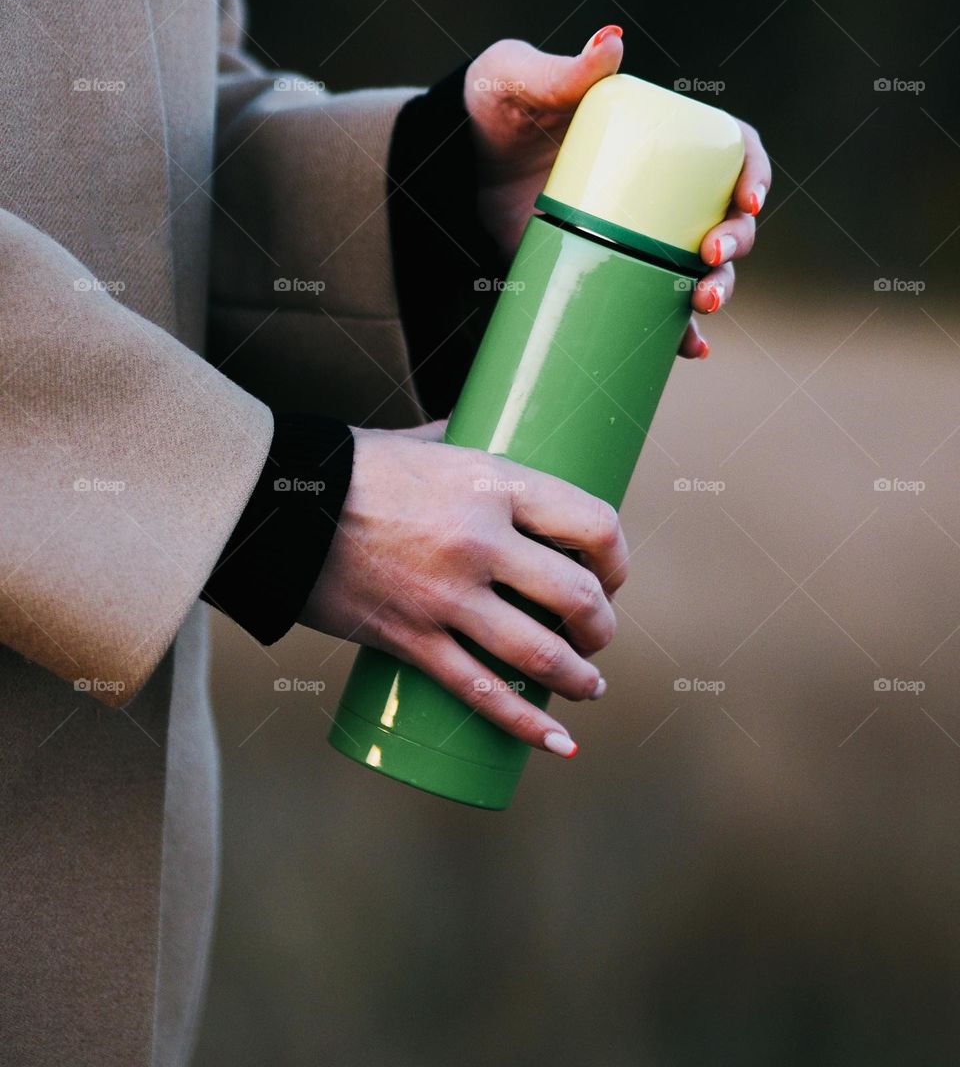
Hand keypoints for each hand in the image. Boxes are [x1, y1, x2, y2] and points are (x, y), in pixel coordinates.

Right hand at [302, 426, 628, 755]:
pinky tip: (559, 743)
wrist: (277, 503)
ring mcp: (446, 594)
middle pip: (578, 595)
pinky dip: (528, 725)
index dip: (618, 559)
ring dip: (580, 677)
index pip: (593, 523)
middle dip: (602, 626)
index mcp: (494, 482)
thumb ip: (462, 437)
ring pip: (540, 653)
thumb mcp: (422, 440)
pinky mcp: (411, 638)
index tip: (612, 575)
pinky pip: (482, 694)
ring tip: (590, 685)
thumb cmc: (352, 466)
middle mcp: (481, 539)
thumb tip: (485, 417)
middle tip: (598, 635)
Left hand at [465, 27, 770, 358]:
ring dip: (718, 290)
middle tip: (711, 258)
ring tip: (702, 307)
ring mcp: (638, 235)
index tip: (747, 199)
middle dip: (736, 243)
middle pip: (725, 217)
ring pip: (701, 268)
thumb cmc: (489, 112)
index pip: (729, 149)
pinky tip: (690, 349)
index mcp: (656, 135)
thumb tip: (612, 43)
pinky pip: (657, 306)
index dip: (753, 172)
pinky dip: (678, 332)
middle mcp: (659, 189)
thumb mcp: (517, 80)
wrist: (448, 173)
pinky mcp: (610, 273)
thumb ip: (562, 70)